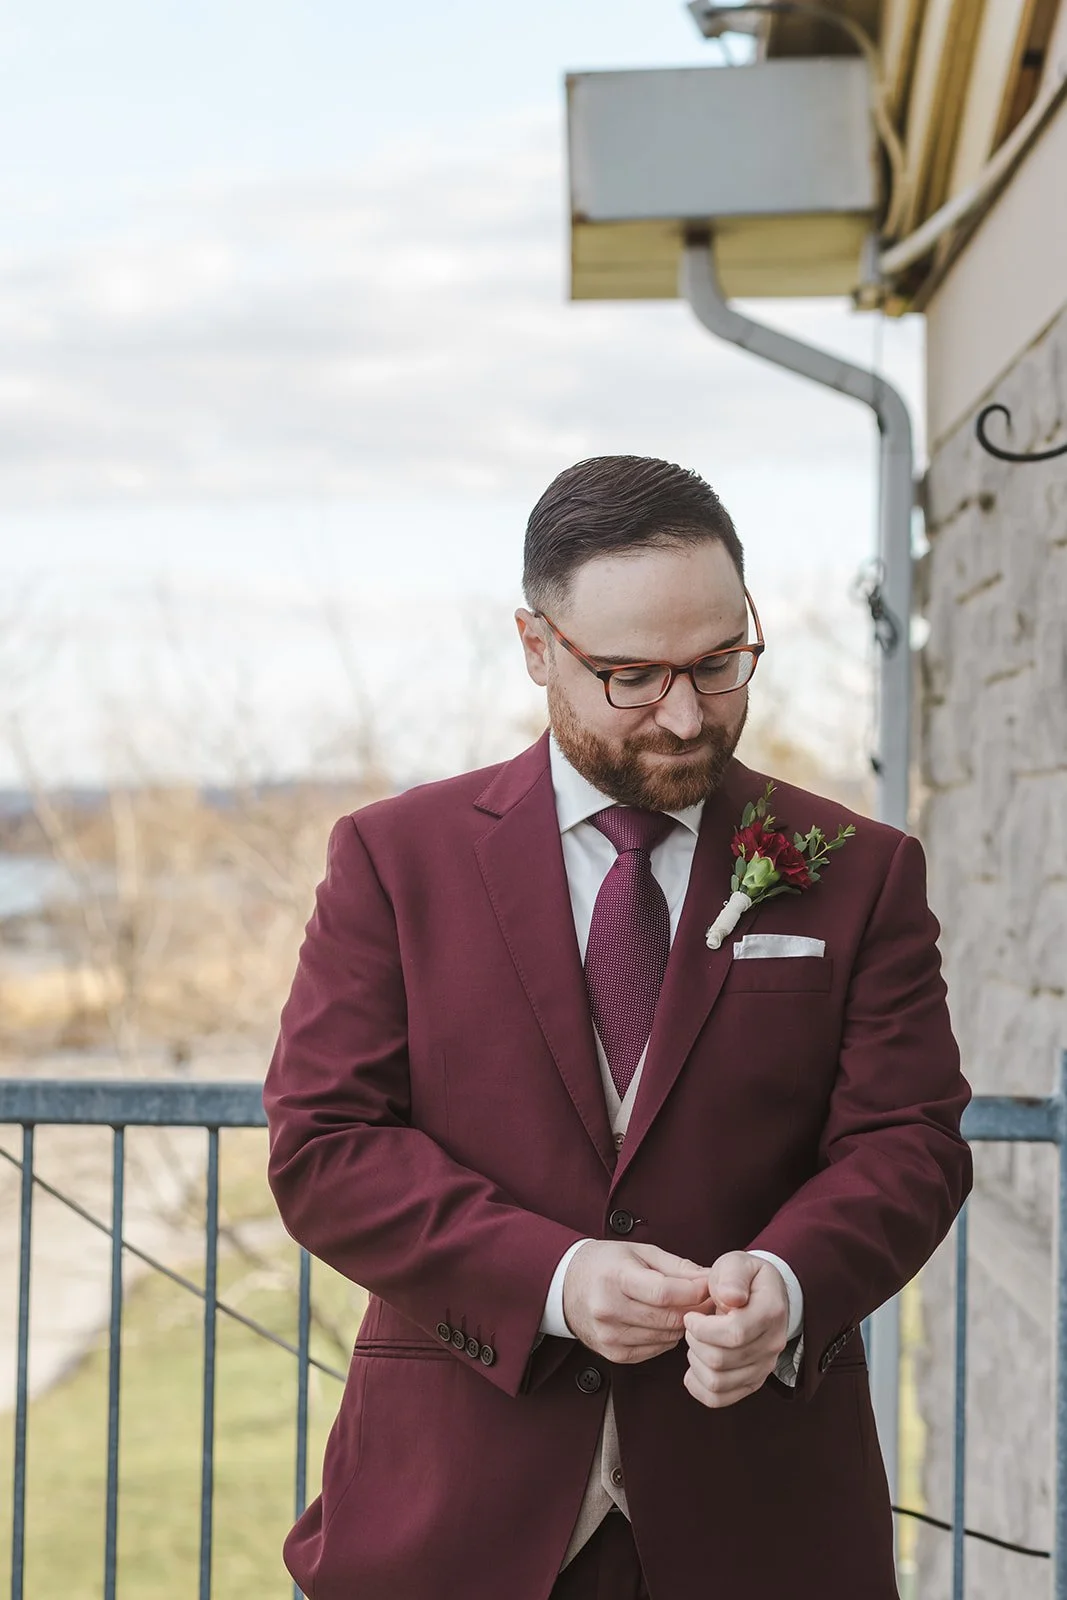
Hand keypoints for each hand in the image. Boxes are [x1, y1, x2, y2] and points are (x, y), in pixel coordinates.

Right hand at [563, 1240, 711, 1364]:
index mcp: (615, 1278)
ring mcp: (610, 1336)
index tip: (709, 1286)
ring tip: (685, 1308)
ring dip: (682, 1324)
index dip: (693, 1291)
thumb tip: (710, 1278)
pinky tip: (663, 1321)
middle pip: (668, 1318)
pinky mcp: (614, 1354)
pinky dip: (667, 1337)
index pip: (663, 1293)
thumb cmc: (606, 1264)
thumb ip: (677, 1266)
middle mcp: (609, 1309)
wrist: (566, 1286)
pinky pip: (657, 1350)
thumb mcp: (640, 1252)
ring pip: (667, 1337)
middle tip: (706, 1299)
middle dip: (695, 1309)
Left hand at [683, 1251, 788, 1408]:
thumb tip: (731, 1297)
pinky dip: (698, 1387)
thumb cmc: (744, 1278)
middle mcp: (772, 1344)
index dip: (703, 1328)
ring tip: (696, 1342)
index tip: (691, 1316)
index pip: (734, 1333)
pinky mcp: (752, 1381)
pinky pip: (720, 1398)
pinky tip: (694, 1366)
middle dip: (695, 1342)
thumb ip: (732, 1276)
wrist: (761, 1294)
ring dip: (696, 1362)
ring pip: (718, 1383)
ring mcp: (764, 1366)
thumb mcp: (737, 1263)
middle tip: (692, 1326)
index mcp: (770, 1312)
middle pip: (721, 1360)